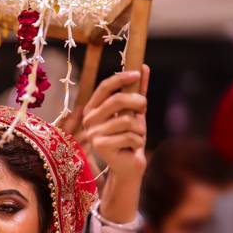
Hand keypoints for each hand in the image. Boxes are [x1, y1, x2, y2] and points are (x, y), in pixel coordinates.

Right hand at [83, 65, 149, 223]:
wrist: (128, 165)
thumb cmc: (130, 137)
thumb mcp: (135, 112)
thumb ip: (137, 91)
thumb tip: (143, 67)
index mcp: (93, 108)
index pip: (104, 87)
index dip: (120, 78)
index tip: (136, 73)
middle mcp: (89, 119)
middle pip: (118, 100)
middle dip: (138, 103)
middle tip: (143, 109)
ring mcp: (93, 133)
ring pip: (128, 120)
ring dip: (140, 128)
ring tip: (136, 136)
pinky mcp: (101, 145)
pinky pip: (130, 135)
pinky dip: (138, 141)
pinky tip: (132, 147)